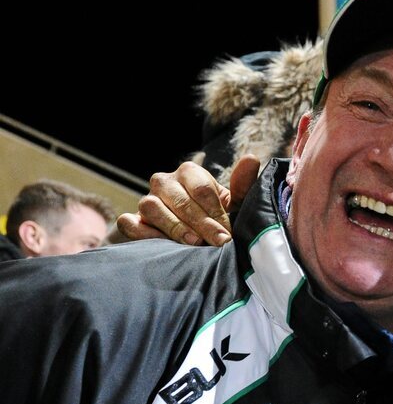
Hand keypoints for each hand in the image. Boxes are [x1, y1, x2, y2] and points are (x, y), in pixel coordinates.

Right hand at [115, 155, 259, 244]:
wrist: (193, 234)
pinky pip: (129, 222)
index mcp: (189, 172)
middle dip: (202, 223)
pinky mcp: (132, 219)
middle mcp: (164, 181)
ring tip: (194, 243)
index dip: (216, 212)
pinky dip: (142, 232)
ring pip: (152, 207)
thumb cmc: (216, 215)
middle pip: (180, 200)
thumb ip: (242, 185)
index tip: (228, 232)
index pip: (201, 189)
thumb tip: (252, 159)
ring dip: (174, 227)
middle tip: (219, 242)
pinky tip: (161, 244)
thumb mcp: (233, 203)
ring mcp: (146, 200)